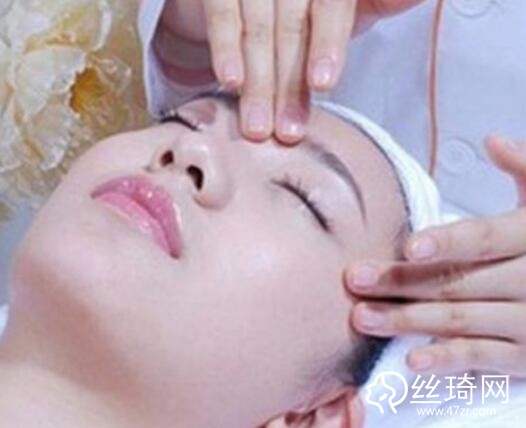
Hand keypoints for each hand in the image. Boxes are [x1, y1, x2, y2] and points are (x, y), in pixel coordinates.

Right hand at [158, 0, 423, 142]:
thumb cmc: (313, 4)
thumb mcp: (352, 3)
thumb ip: (380, 1)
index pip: (331, 5)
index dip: (327, 42)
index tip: (322, 83)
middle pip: (291, 25)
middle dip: (288, 83)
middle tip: (286, 131)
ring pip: (257, 27)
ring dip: (258, 82)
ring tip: (258, 128)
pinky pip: (222, 12)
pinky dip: (224, 48)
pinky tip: (228, 81)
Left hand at [346, 135, 525, 376]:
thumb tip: (493, 139)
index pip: (484, 238)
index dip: (448, 242)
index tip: (408, 246)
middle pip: (457, 281)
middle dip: (402, 281)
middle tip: (355, 280)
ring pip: (460, 320)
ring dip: (408, 320)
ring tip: (362, 317)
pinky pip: (483, 358)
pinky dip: (448, 361)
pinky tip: (412, 358)